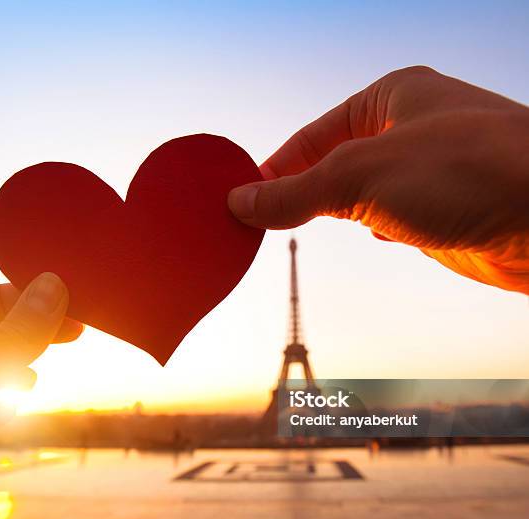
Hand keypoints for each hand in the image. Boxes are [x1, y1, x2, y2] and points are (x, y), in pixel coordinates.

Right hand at [229, 66, 528, 293]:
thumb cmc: (466, 172)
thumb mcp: (360, 176)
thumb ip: (296, 192)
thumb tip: (241, 203)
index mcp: (390, 97)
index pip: (312, 135)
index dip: (274, 167)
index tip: (241, 199)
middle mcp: (408, 130)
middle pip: (331, 164)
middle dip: (297, 192)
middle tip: (258, 220)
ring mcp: (426, 172)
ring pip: (359, 195)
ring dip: (330, 212)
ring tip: (293, 230)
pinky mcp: (441, 210)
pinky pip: (387, 217)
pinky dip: (368, 227)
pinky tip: (369, 233)